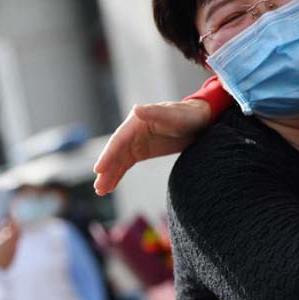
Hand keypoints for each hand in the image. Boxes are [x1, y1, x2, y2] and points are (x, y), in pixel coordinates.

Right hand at [93, 100, 211, 195]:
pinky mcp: (141, 151)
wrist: (199, 122)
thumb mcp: (173, 115)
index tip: (99, 169)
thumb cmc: (187, 115)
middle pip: (115, 152)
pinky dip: (117, 175)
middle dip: (106, 169)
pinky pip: (125, 165)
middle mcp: (132, 131)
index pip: (119, 139)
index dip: (108, 154)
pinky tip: (109, 187)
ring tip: (100, 191)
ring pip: (118, 160)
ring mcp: (135, 142)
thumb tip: (136, 108)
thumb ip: (155, 113)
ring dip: (109, 175)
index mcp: (136, 121)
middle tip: (98, 186)